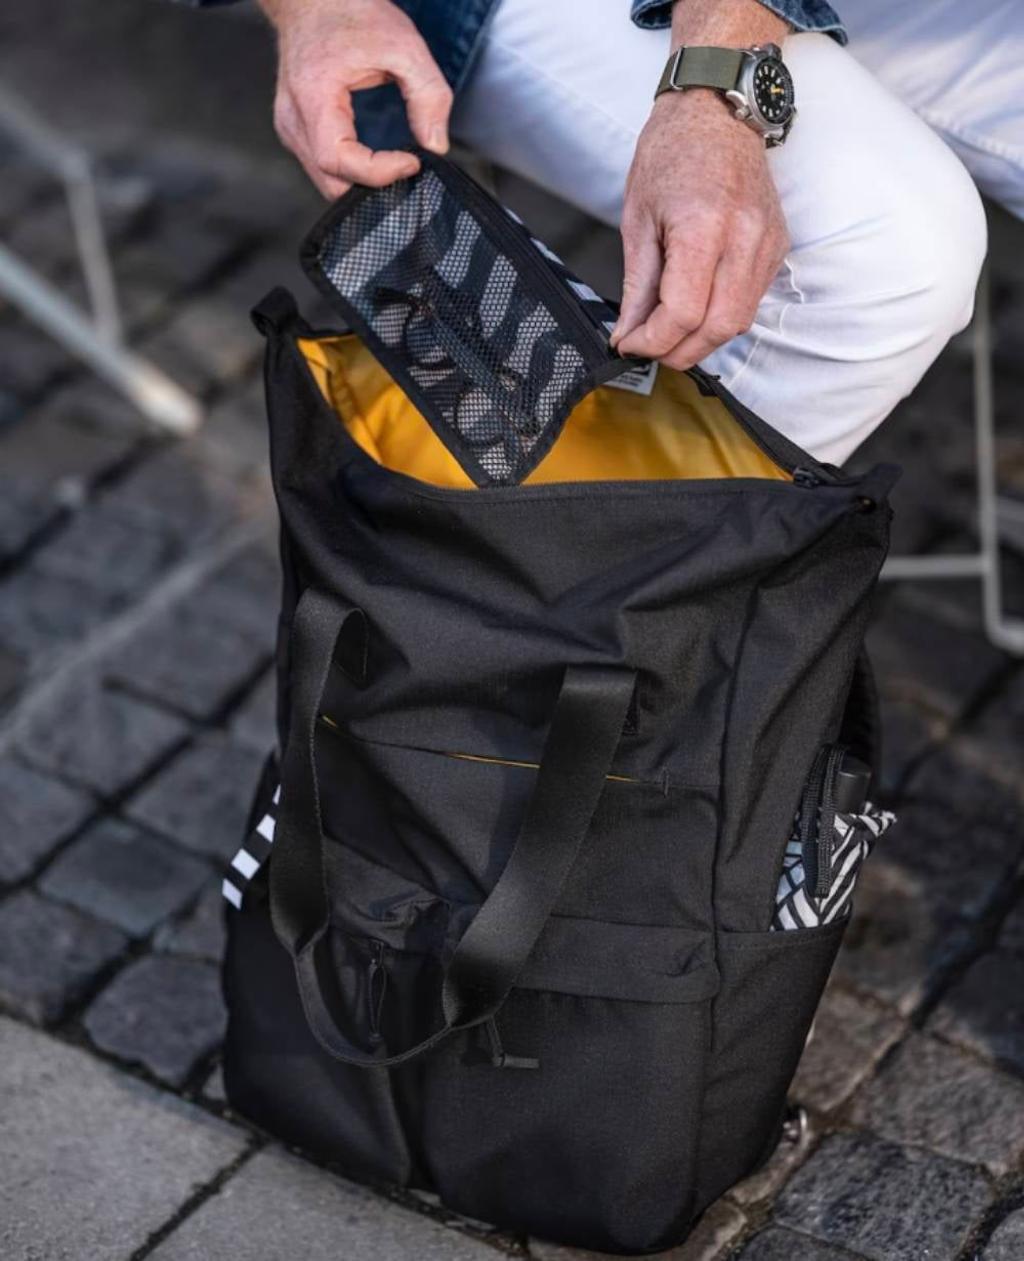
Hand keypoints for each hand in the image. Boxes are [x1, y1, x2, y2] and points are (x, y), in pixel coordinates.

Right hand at [259, 0, 452, 197]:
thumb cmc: (351, 13)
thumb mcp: (404, 46)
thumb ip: (428, 95)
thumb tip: (436, 144)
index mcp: (313, 96)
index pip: (338, 161)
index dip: (379, 172)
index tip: (411, 161)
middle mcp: (293, 119)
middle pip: (331, 183)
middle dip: (372, 186)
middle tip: (405, 166)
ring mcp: (290, 128)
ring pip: (326, 182)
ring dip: (362, 182)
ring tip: (392, 162)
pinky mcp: (295, 131)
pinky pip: (323, 168)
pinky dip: (351, 172)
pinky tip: (373, 157)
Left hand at [610, 88, 788, 369]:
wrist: (718, 109)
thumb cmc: (672, 152)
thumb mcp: (637, 219)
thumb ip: (637, 285)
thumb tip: (628, 334)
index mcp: (703, 227)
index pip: (684, 313)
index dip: (653, 341)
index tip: (630, 343)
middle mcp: (744, 238)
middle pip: (718, 328)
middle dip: (679, 351)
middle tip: (649, 348)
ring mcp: (767, 243)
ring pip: (739, 322)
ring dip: (701, 340)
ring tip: (670, 331)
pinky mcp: (777, 246)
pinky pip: (751, 300)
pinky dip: (721, 316)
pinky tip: (697, 306)